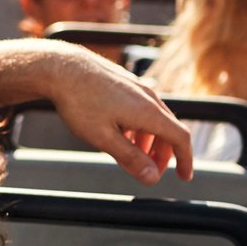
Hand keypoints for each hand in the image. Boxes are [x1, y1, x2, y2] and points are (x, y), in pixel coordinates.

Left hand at [46, 47, 192, 183]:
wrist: (61, 67)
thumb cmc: (79, 102)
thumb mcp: (103, 137)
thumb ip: (130, 158)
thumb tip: (152, 177)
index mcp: (148, 111)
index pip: (180, 138)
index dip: (185, 159)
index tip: (183, 177)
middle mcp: (148, 97)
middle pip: (168, 130)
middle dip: (163, 154)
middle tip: (151, 172)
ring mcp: (137, 87)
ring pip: (154, 119)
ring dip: (149, 141)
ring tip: (133, 156)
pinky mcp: (125, 83)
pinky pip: (141, 108)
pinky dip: (139, 127)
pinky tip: (120, 134)